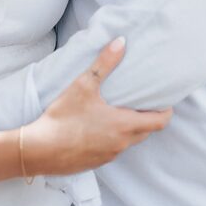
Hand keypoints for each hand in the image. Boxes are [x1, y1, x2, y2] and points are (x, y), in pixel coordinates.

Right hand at [21, 39, 172, 176]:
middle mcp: (121, 144)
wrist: (39, 151)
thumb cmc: (63, 117)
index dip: (166, 111)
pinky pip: (112, 149)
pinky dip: (112, 138)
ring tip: (119, 111)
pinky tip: (97, 127)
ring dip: (129, 128)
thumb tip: (121, 42)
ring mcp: (108, 155)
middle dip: (147, 118)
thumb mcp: (84, 85)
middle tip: (142, 101)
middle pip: (146, 132)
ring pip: (128, 142)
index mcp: (124, 125)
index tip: (165, 101)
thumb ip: (105, 63)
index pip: (159, 122)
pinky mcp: (95, 163)